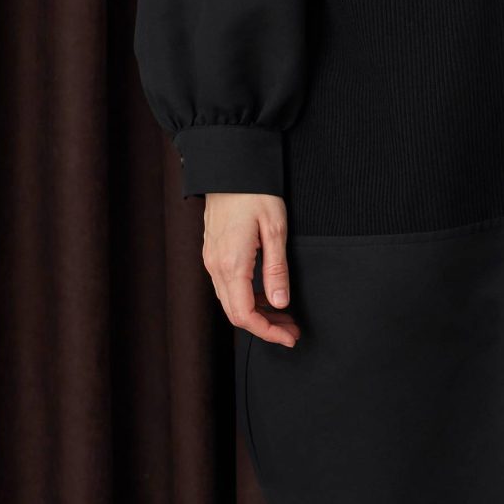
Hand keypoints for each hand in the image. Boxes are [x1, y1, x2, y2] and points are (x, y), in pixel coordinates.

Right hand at [202, 192, 300, 345]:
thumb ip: (276, 269)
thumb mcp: (275, 229)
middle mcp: (216, 266)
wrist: (229, 167)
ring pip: (230, 303)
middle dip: (265, 328)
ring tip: (285, 317)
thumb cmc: (255, 192)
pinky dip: (247, 299)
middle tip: (292, 331)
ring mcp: (211, 260)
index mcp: (232, 264)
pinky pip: (226, 288)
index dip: (268, 332)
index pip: (246, 315)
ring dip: (257, 315)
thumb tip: (281, 304)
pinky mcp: (212, 253)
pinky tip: (267, 297)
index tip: (290, 337)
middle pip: (236, 314)